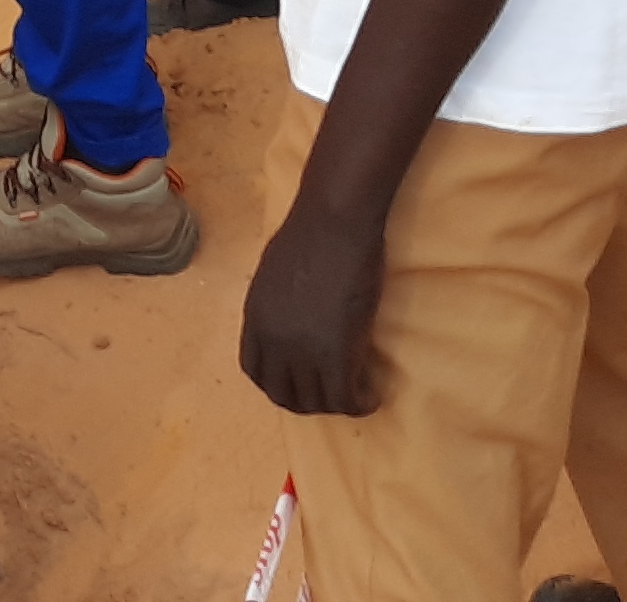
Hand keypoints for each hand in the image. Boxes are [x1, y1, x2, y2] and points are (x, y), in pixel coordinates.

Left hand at [239, 197, 387, 417]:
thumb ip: (278, 304)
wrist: (334, 222)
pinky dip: (360, 404)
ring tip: (356, 392)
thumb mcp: (275, 273)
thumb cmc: (310, 233)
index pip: (255, 371)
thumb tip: (293, 317)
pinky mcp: (336, 355)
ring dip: (337, 403)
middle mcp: (273, 341)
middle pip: (283, 395)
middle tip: (332, 392)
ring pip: (316, 402)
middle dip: (308, 400)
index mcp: (255, 318)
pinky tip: (371, 395)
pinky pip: (345, 399)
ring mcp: (302, 351)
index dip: (278, 383)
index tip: (300, 382)